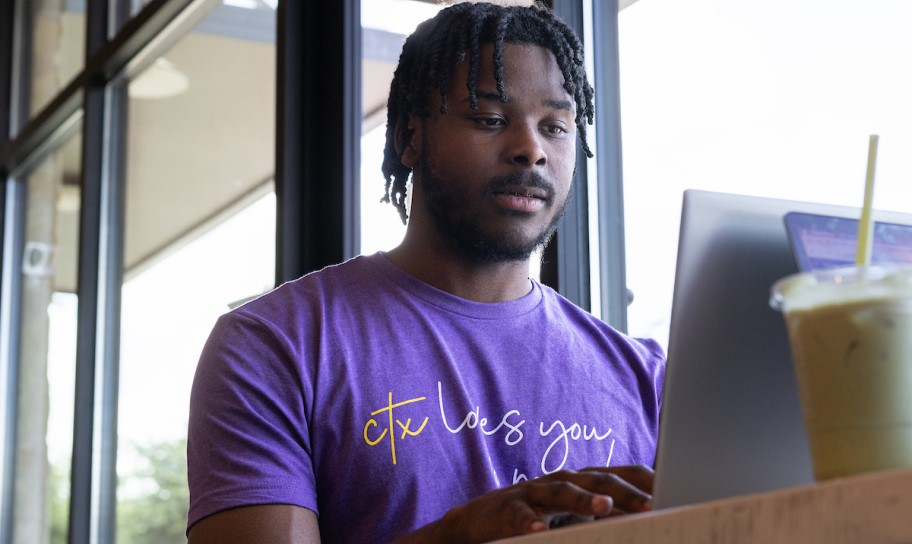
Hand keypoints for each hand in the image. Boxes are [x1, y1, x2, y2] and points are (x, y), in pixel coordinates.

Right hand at [412, 465, 653, 542]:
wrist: (479, 521)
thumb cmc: (536, 518)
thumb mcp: (574, 514)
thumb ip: (606, 511)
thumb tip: (651, 516)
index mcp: (582, 480)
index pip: (620, 473)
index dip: (646, 479)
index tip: (676, 488)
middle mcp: (561, 479)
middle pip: (598, 478)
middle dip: (625, 490)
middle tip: (651, 504)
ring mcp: (533, 491)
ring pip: (562, 490)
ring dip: (583, 499)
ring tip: (603, 507)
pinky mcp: (506, 508)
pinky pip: (520, 514)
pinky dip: (529, 521)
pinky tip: (538, 530)